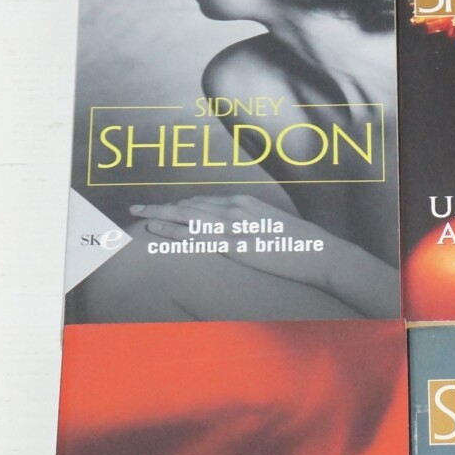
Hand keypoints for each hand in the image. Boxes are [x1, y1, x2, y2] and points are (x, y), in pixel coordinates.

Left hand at [131, 194, 397, 317]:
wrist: (318, 252)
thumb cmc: (300, 246)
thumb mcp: (273, 229)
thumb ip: (253, 227)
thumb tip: (242, 234)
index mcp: (243, 203)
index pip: (203, 202)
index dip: (179, 206)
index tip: (162, 208)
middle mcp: (234, 208)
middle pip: (188, 205)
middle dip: (160, 207)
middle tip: (135, 207)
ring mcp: (233, 224)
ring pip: (185, 215)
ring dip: (158, 214)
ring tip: (136, 214)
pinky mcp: (234, 242)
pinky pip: (195, 235)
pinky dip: (172, 231)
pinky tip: (155, 231)